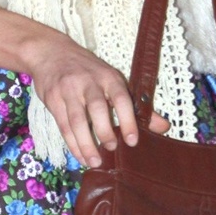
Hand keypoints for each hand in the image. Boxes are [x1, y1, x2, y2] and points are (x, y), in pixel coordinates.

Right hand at [23, 31, 169, 168]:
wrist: (51, 52)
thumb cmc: (88, 70)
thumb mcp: (113, 81)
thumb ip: (136, 106)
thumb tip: (164, 127)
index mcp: (108, 77)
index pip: (121, 99)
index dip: (128, 120)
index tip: (132, 141)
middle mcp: (89, 82)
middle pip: (97, 108)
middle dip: (104, 131)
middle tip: (112, 148)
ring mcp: (69, 90)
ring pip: (77, 120)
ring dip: (86, 143)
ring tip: (95, 162)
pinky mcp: (53, 100)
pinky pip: (63, 125)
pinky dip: (72, 144)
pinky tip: (80, 156)